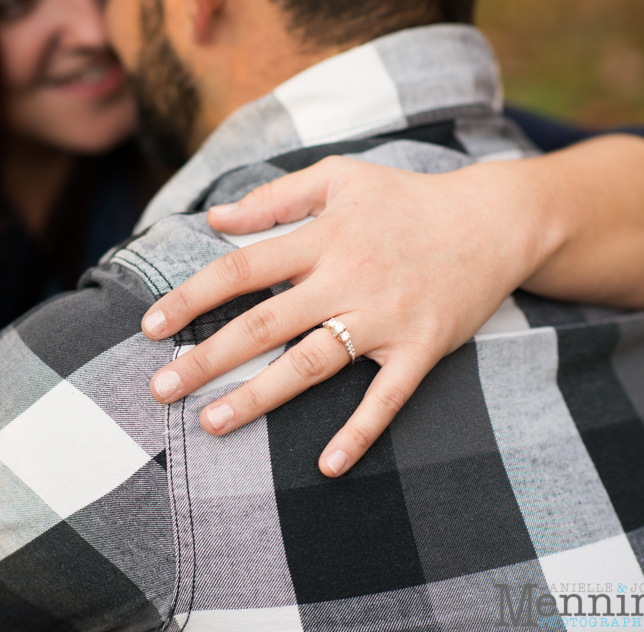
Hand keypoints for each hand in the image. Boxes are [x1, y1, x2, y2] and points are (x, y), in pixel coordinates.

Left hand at [141, 156, 558, 476]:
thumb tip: (215, 216)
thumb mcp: (339, 177)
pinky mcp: (422, 348)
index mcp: (321, 237)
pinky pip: (388, 397)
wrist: (494, 220)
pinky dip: (360, 432)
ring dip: (259, 396)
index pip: (240, 269)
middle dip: (207, 358)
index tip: (149, 326)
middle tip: (160, 388)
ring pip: (311, 363)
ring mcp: (385, 317)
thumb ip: (275, 196)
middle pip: (264, 323)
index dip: (191, 298)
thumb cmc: (406, 198)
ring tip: (212, 424)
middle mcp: (347, 279)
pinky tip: (327, 466)